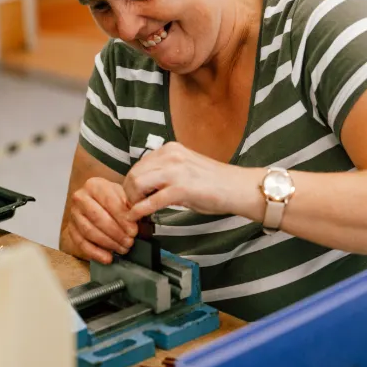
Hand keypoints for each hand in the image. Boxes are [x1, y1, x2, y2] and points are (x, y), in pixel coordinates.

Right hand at [65, 177, 138, 263]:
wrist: (95, 201)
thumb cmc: (112, 199)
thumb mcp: (123, 195)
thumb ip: (130, 204)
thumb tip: (137, 216)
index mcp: (94, 185)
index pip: (109, 202)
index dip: (123, 218)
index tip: (133, 230)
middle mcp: (80, 197)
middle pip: (98, 218)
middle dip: (116, 233)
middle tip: (129, 241)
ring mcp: (74, 214)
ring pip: (90, 232)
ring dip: (108, 243)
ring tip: (122, 248)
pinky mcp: (71, 228)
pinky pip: (82, 244)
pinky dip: (96, 253)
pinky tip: (107, 257)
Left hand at [123, 142, 250, 219]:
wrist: (238, 188)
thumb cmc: (214, 182)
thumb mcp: (185, 170)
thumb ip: (165, 174)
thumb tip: (145, 188)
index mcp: (170, 149)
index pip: (139, 164)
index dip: (131, 182)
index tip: (132, 196)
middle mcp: (170, 155)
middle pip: (134, 173)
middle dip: (128, 192)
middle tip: (131, 206)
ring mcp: (175, 171)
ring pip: (138, 184)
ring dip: (132, 200)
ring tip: (136, 210)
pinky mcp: (181, 188)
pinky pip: (152, 201)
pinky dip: (140, 210)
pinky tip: (136, 216)